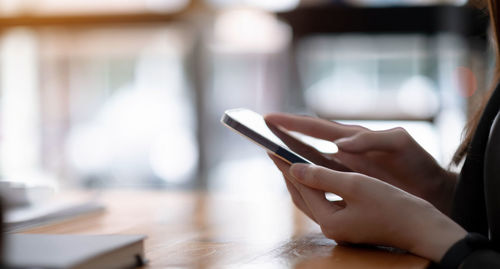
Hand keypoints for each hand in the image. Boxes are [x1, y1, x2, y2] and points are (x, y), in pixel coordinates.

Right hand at [265, 113, 456, 213]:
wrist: (431, 188)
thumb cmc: (418, 163)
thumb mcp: (400, 144)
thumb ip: (372, 139)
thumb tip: (340, 143)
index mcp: (352, 137)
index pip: (316, 127)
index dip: (292, 122)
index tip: (269, 117)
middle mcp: (343, 150)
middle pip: (306, 141)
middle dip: (283, 135)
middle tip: (259, 132)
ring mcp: (344, 167)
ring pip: (310, 160)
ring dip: (290, 156)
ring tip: (269, 154)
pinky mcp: (348, 184)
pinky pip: (320, 179)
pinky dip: (305, 178)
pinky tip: (294, 180)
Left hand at [269, 155, 465, 261]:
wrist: (423, 229)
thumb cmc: (393, 206)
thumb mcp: (356, 186)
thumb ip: (322, 177)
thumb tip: (293, 168)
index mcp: (329, 220)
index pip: (300, 186)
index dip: (285, 164)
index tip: (271, 147)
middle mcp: (331, 227)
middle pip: (300, 195)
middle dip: (287, 173)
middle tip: (274, 152)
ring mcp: (340, 227)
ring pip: (310, 200)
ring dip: (299, 180)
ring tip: (288, 160)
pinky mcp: (349, 223)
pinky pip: (323, 202)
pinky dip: (315, 187)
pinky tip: (315, 175)